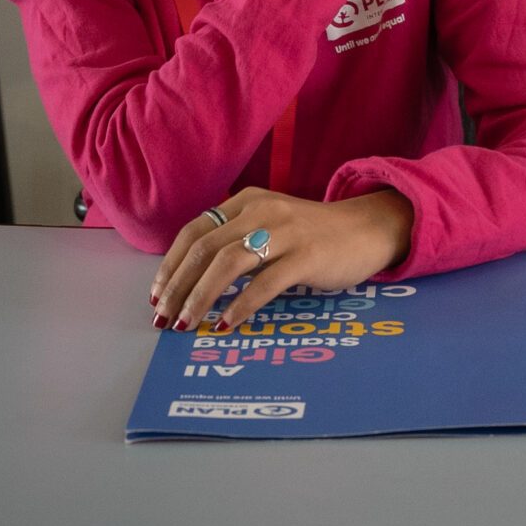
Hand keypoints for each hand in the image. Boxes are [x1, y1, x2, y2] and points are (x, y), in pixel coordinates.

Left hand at [150, 187, 414, 331]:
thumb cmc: (314, 235)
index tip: (158, 295)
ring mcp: (285, 232)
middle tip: (165, 317)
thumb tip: (191, 280)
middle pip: (205, 248)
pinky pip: (265, 282)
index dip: (171, 265)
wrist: (368, 229)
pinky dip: (241, 305)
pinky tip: (227, 324)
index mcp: (247, 202)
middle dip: (178, 287)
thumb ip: (236, 240)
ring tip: (188, 324)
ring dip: (201, 297)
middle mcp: (262, 211)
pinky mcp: (307, 255)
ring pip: (228, 263)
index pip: (195, 231)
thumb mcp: (270, 225)